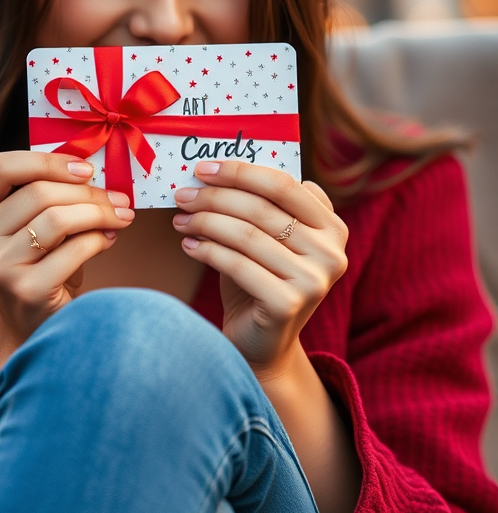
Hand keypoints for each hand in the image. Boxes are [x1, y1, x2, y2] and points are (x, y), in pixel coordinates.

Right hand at [0, 151, 133, 345]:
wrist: (32, 324)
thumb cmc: (38, 262)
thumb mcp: (27, 224)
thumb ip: (44, 192)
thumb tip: (92, 168)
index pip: (0, 167)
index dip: (46, 161)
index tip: (85, 169)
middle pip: (37, 192)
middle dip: (88, 192)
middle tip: (119, 198)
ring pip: (58, 219)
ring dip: (99, 213)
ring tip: (121, 216)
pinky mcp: (26, 290)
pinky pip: (74, 250)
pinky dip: (100, 240)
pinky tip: (109, 239)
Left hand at [172, 160, 347, 374]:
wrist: (262, 343)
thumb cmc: (259, 279)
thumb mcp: (267, 238)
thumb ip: (260, 205)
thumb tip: (214, 169)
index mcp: (332, 227)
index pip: (284, 184)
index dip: (240, 172)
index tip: (204, 169)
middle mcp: (332, 253)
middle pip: (261, 208)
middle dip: (215, 197)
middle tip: (182, 195)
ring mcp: (314, 281)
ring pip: (246, 235)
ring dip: (205, 223)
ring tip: (180, 220)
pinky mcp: (289, 304)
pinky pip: (237, 265)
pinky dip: (207, 251)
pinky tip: (189, 244)